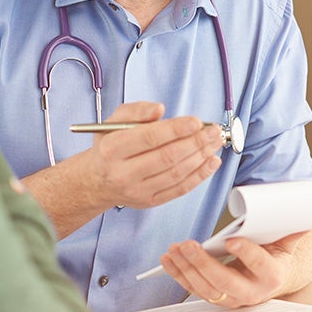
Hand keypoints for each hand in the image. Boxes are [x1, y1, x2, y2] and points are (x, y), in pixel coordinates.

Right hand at [23, 101, 224, 237]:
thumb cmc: (109, 147)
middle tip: (213, 131)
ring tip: (215, 143)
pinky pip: (179, 190)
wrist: (96, 180)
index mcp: (112, 149)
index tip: (196, 121)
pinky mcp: (149, 202)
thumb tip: (159, 109)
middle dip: (195, 143)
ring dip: (201, 158)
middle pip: (167, 157)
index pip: (149, 138)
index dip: (176, 129)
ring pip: (176, 174)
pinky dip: (199, 176)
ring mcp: (137, 191)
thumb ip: (136, 111)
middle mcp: (123, 173)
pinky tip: (211, 162)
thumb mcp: (114, 121)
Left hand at [158, 231, 308, 308]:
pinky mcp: (215, 297)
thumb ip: (292, 230)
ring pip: (205, 288)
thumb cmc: (276, 256)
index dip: (246, 253)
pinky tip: (168, 259)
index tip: (231, 239)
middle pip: (225, 282)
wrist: (271, 278)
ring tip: (174, 249)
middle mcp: (252, 292)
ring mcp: (231, 298)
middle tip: (189, 245)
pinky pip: (194, 288)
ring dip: (186, 269)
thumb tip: (307, 216)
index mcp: (272, 276)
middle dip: (204, 265)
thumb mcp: (287, 243)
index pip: (259, 266)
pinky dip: (178, 274)